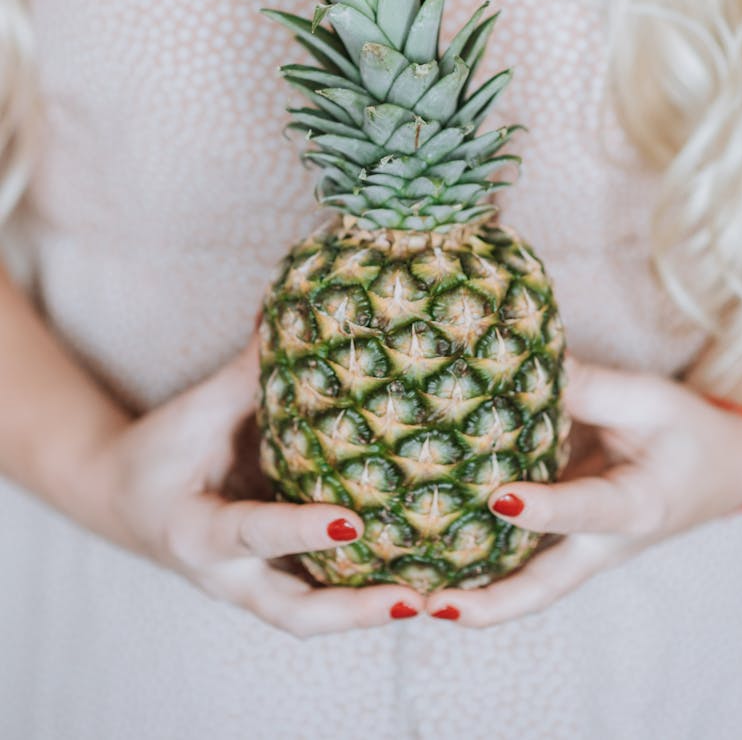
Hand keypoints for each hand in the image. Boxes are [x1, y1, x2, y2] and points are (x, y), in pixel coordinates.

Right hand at [87, 336, 423, 637]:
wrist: (119, 500)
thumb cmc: (157, 453)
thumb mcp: (193, 412)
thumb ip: (248, 375)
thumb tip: (300, 314)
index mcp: (196, 532)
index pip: (254, 532)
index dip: (301, 530)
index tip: (354, 523)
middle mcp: (227, 574)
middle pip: (294, 612)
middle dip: (354, 612)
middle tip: (414, 600)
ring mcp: (251, 586)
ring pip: (314, 615)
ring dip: (370, 610)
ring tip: (436, 597)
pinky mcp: (272, 579)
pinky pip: (320, 595)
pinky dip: (363, 593)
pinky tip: (418, 575)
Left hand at [425, 356, 741, 626]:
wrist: (720, 473)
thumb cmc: (686, 433)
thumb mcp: (649, 400)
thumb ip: (587, 386)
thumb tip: (516, 364)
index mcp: (636, 506)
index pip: (584, 510)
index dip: (542, 508)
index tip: (499, 496)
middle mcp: (602, 543)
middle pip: (541, 588)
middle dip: (486, 604)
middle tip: (431, 604)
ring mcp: (580, 550)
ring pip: (523, 586)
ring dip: (470, 595)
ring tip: (408, 593)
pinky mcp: (563, 541)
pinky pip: (516, 562)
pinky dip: (475, 568)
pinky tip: (426, 559)